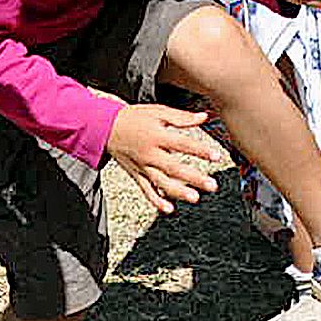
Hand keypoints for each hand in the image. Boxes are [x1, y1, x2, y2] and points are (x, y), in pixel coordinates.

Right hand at [107, 103, 223, 212]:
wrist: (105, 128)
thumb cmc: (133, 118)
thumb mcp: (158, 111)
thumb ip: (181, 117)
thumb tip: (204, 117)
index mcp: (157, 136)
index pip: (182, 144)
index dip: (200, 150)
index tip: (216, 156)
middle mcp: (150, 154)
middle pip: (174, 168)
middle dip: (194, 177)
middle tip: (212, 184)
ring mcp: (143, 167)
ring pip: (161, 182)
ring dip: (178, 192)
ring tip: (195, 198)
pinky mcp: (136, 175)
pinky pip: (146, 190)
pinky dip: (156, 201)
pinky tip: (168, 209)